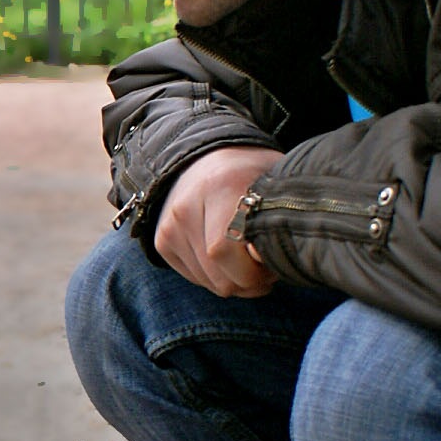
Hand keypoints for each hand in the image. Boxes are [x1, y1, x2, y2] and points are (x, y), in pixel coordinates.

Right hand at [153, 146, 283, 297]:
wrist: (210, 158)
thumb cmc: (253, 176)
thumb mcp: (276, 187)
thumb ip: (277, 221)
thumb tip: (263, 257)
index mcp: (220, 186)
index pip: (223, 251)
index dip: (255, 271)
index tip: (272, 263)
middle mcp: (186, 206)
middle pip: (218, 276)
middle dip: (248, 282)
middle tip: (264, 267)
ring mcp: (170, 225)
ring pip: (208, 282)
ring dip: (233, 279)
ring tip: (246, 257)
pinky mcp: (162, 240)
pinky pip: (195, 278)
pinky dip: (215, 275)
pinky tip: (226, 256)